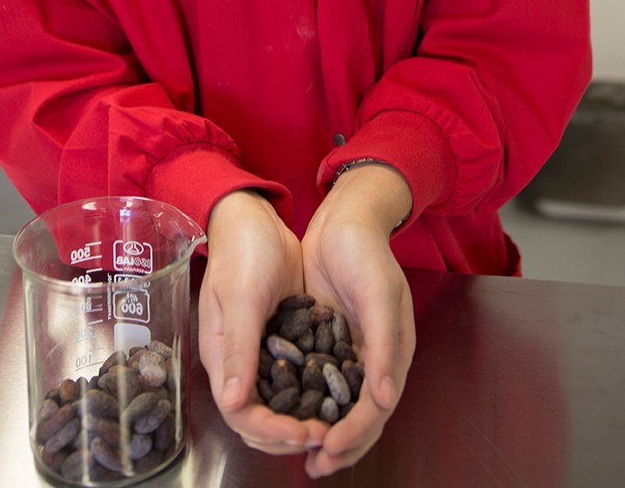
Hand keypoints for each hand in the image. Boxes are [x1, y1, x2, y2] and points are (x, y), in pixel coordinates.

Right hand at [198, 190, 325, 454]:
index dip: (272, 431)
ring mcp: (260, 350)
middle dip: (290, 433)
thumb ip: (238, 347)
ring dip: (303, 417)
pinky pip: (295, 376)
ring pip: (279, 403)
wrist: (255, 218)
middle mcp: (239, 360)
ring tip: (336, 420)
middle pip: (259, 418)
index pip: (240, 414)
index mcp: (221, 355)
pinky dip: (312, 390)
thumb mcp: (243, 297)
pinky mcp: (280, 338)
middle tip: (328, 432)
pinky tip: (339, 392)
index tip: (306, 432)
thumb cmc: (244, 251)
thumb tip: (232, 402)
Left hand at [300, 165, 415, 477]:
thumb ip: (383, 344)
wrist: (344, 217)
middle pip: (358, 414)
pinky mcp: (324, 337)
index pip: (376, 407)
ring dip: (322, 429)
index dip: (355, 433)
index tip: (329, 449)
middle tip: (314, 466)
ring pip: (336, 403)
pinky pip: (317, 379)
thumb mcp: (378, 292)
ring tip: (301, 453)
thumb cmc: (366, 251)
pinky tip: (287, 412)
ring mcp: (347, 348)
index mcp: (392, 350)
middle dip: (339, 444)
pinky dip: (307, 400)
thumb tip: (384, 397)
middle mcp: (372, 356)